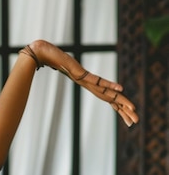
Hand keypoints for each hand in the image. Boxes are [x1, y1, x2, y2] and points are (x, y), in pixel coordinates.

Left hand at [23, 40, 138, 127]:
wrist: (39, 53)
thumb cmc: (51, 57)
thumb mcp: (65, 65)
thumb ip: (69, 68)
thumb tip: (66, 67)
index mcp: (85, 83)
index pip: (105, 96)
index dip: (117, 106)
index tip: (127, 115)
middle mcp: (86, 84)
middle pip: (109, 99)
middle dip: (123, 110)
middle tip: (135, 121)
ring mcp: (83, 79)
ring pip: (105, 93)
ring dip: (120, 101)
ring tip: (132, 108)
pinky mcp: (79, 74)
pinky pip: (97, 81)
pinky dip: (109, 85)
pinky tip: (120, 89)